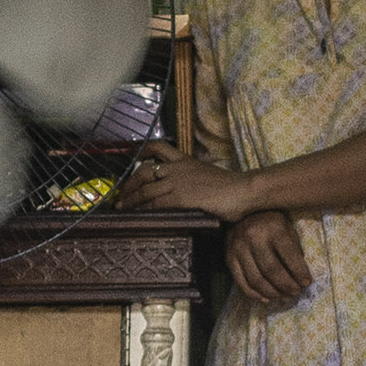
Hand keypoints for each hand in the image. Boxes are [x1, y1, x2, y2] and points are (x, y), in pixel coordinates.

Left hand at [113, 151, 256, 222]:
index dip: (141, 153)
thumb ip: (193, 180)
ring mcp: (178, 182)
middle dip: (129, 184)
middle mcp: (178, 168)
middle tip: (121, 195)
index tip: (133, 160)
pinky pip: (155, 204)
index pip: (158, 149)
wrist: (244, 190)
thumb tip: (186, 191)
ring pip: (146, 190)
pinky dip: (143, 210)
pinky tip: (137, 216)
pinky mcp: (181, 198)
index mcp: (185, 160)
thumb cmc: (232, 187)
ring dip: (131, 200)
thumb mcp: (208, 176)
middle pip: (144, 172)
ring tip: (122, 208)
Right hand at [221, 209, 313, 306]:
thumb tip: (300, 277)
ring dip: (272, 293)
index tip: (307, 283)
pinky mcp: (228, 258)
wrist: (242, 210)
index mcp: (273, 227)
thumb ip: (293, 250)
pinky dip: (254, 295)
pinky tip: (266, 299)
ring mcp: (238, 248)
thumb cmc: (271, 221)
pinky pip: (241, 282)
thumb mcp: (287, 227)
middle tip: (296, 293)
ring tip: (284, 297)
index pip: (289, 255)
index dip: (299, 272)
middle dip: (286, 285)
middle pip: (271, 270)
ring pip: (256, 279)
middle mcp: (253, 237)